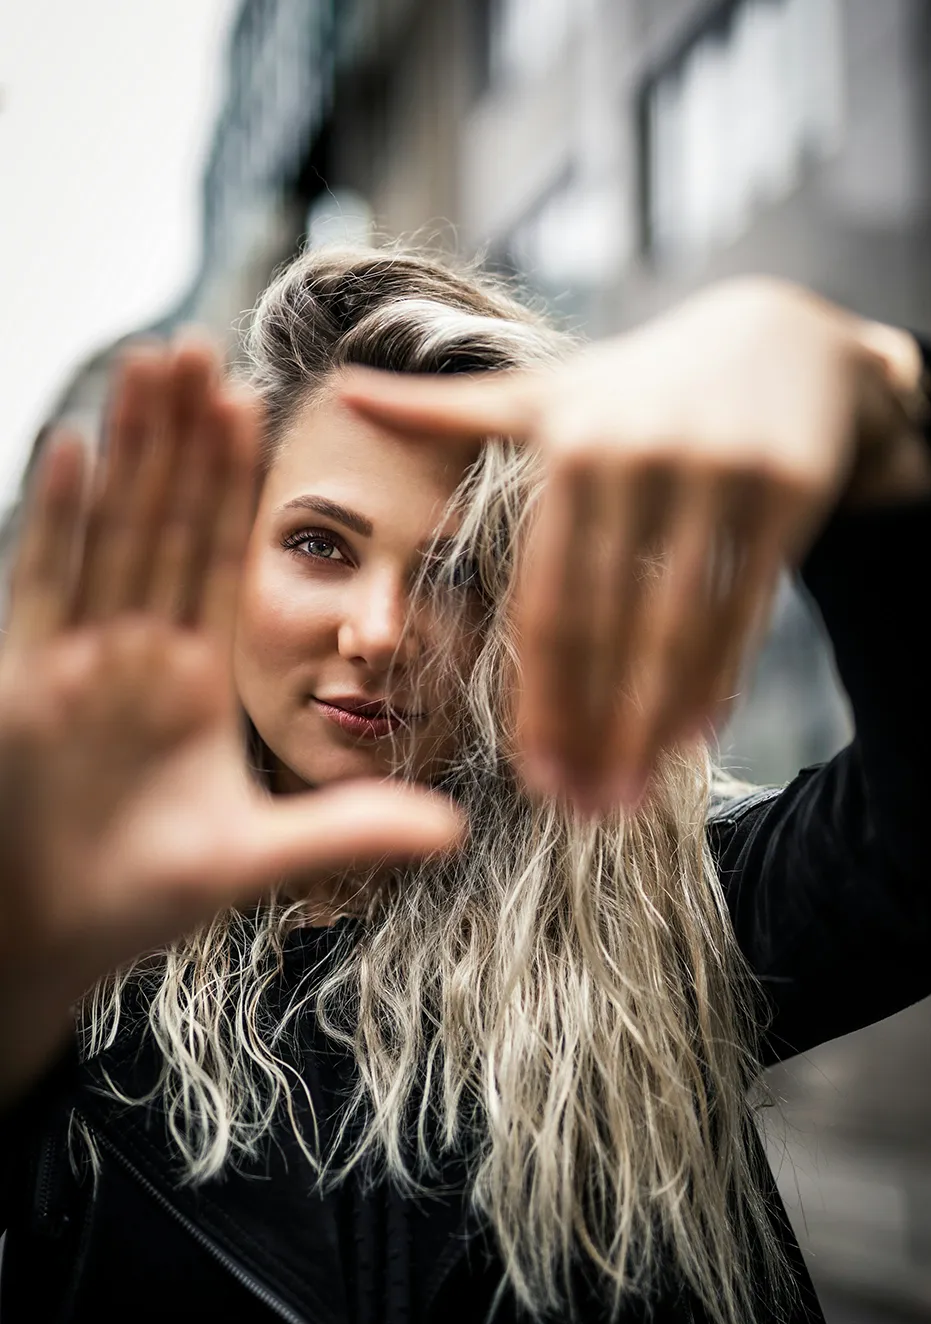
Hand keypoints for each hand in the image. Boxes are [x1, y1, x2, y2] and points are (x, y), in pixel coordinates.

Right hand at [0, 339, 460, 1090]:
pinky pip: (45, 583)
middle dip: (183, 438)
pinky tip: (73, 448)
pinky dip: (57, 520)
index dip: (235, 483)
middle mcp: (141, 653)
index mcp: (200, 679)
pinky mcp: (23, 675)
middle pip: (166, 523)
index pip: (221, 557)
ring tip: (147, 363)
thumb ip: (348, 830)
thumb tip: (455, 828)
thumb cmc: (143, 899)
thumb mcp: (256, 857)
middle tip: (202, 347)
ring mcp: (80, 657)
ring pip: (110, 531)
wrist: (50, 936)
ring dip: (130, 449)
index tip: (254, 405)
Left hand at [339, 277, 930, 811]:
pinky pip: (744, 607)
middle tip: (583, 810)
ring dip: (652, 726)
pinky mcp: (785, 486)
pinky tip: (692, 740)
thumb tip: (343, 390)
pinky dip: (718, 679)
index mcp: (568, 447)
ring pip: (677, 629)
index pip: (545, 602)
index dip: (539, 699)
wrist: (778, 342)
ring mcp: (717, 469)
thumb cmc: (638, 387)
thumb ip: (447, 410)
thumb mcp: (544, 393)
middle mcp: (636, 455)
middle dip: (591, 731)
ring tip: (631, 795)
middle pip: (605, 627)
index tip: (536, 777)